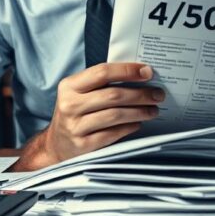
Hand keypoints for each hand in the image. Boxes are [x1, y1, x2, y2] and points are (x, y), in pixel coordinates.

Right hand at [11, 63, 163, 170]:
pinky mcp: (83, 144)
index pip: (102, 72)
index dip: (127, 71)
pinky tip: (138, 124)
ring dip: (139, 111)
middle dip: (140, 94)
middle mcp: (69, 105)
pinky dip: (129, 127)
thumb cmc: (74, 114)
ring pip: (115, 115)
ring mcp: (75, 126)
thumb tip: (138, 76)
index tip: (148, 72)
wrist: (56, 145)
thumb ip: (101, 85)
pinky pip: (113, 133)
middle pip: (113, 95)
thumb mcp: (78, 94)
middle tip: (158, 94)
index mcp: (68, 86)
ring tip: (153, 110)